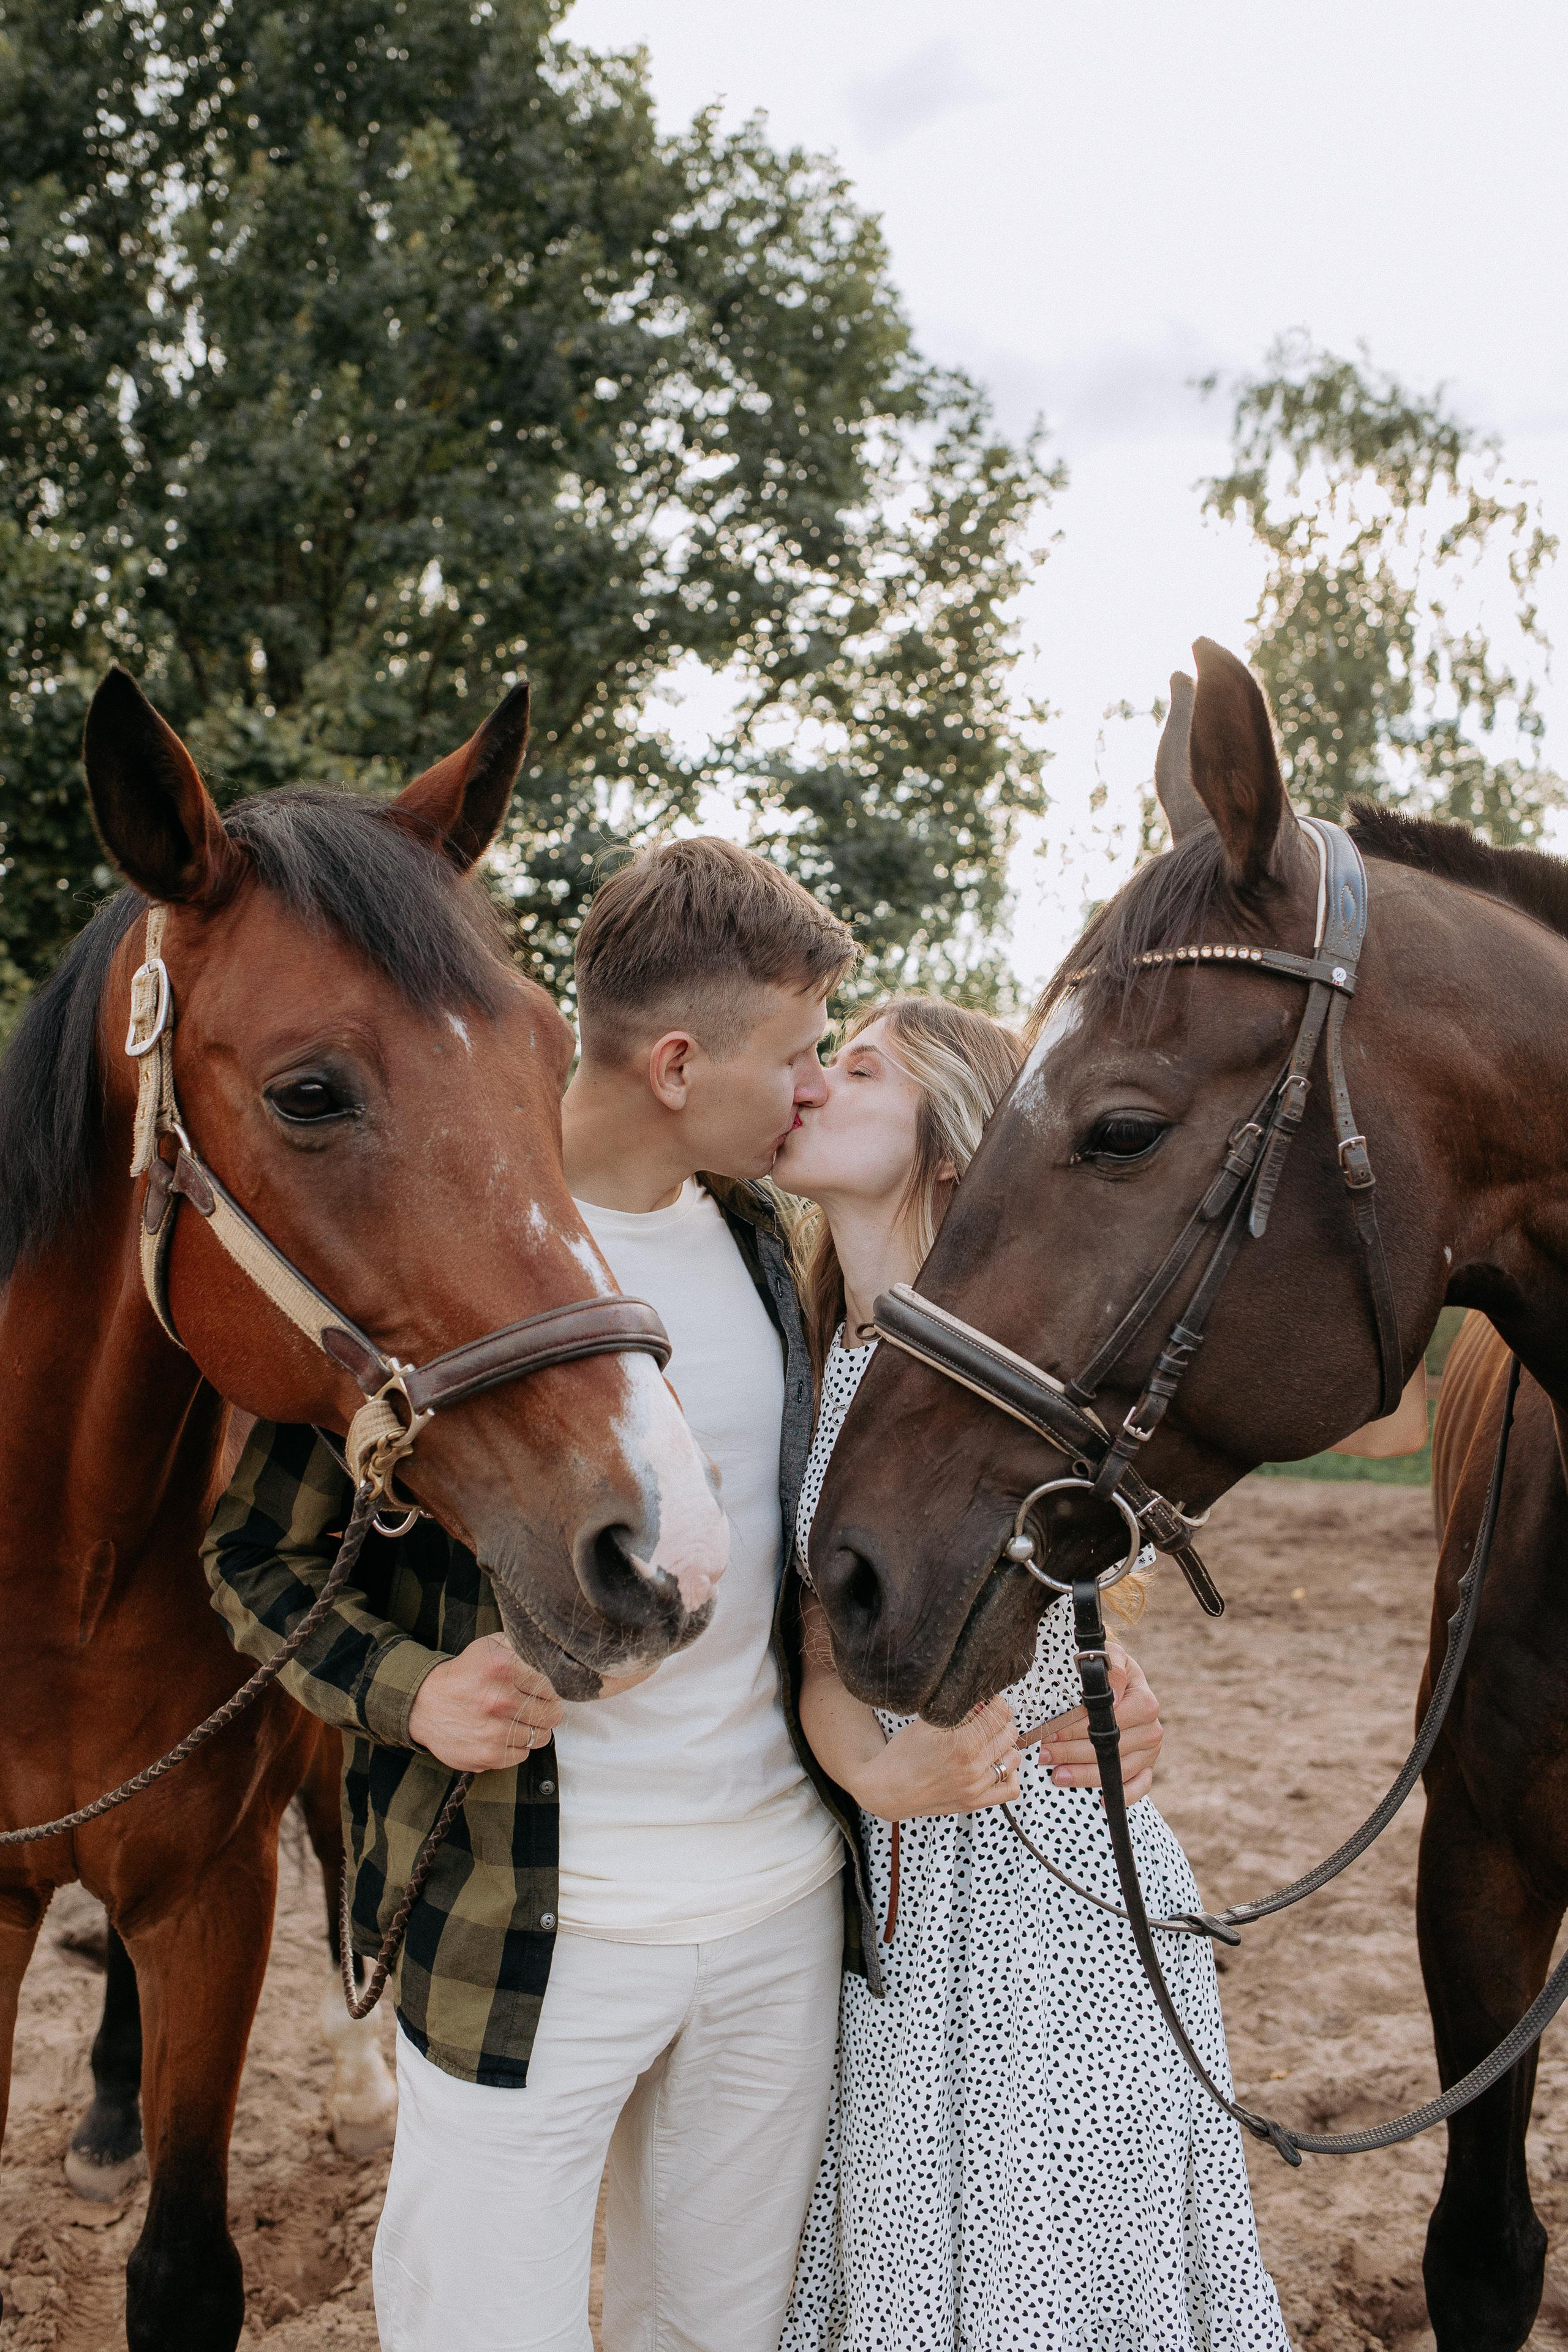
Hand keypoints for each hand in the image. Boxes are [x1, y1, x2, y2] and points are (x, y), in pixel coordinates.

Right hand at [407, 1634, 563, 1771]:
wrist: (424, 1704)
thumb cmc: (463, 1675)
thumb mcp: (489, 1646)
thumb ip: (522, 1645)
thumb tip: (552, 1655)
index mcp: (503, 1667)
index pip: (551, 1685)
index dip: (550, 1688)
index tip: (541, 1690)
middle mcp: (500, 1700)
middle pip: (552, 1712)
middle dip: (547, 1709)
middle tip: (534, 1707)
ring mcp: (495, 1731)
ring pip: (541, 1736)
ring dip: (533, 1729)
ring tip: (517, 1720)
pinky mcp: (489, 1755)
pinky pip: (523, 1754)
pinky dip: (517, 1746)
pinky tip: (502, 1734)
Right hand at [853, 1696, 1021, 1822]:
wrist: (887, 1790)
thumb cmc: (903, 1755)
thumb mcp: (927, 1723)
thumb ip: (958, 1711)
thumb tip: (982, 1700)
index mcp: (962, 1745)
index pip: (999, 1715)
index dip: (997, 1702)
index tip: (990, 1700)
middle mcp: (974, 1768)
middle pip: (1009, 1734)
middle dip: (1000, 1720)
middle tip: (986, 1717)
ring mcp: (976, 1788)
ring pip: (1013, 1758)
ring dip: (1005, 1744)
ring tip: (989, 1738)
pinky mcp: (975, 1802)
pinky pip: (1010, 1789)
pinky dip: (1010, 1773)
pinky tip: (996, 1763)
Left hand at [1023, 1641, 1162, 1804]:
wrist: (1116, 1679)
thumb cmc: (1107, 1668)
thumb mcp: (1109, 1656)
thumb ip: (1111, 1667)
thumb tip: (1111, 1695)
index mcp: (1145, 1701)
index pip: (1110, 1721)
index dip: (1078, 1728)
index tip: (1052, 1732)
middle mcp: (1151, 1729)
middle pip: (1110, 1748)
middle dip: (1072, 1752)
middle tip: (1044, 1754)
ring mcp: (1150, 1752)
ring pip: (1118, 1770)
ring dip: (1085, 1775)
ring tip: (1055, 1775)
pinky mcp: (1147, 1768)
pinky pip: (1139, 1787)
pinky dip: (1122, 1797)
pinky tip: (1097, 1799)